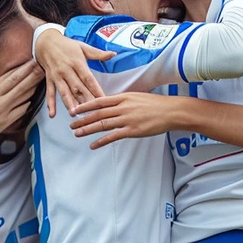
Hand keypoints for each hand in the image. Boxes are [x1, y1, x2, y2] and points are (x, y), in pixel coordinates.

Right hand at [0, 60, 43, 149]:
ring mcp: (1, 112)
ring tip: (40, 79)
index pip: (8, 76)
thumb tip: (0, 84)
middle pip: (18, 83)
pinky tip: (30, 99)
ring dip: (32, 87)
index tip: (30, 62)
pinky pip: (20, 111)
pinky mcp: (3, 124)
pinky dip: (26, 104)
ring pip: (22, 96)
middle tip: (41, 66)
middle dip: (31, 74)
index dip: (21, 69)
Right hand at [36, 31, 114, 117]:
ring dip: (68, 103)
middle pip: (77, 88)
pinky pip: (50, 93)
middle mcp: (66, 70)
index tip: (103, 99)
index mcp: (77, 62)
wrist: (46, 41)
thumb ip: (98, 53)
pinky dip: (50, 104)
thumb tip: (113, 54)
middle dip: (84, 100)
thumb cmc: (66, 45)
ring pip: (64, 92)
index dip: (96, 89)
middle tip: (92, 111)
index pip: (88, 79)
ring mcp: (57, 76)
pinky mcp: (49, 80)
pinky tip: (52, 113)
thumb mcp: (82, 46)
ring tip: (74, 113)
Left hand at [69, 93, 184, 148]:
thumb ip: (123, 101)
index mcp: (123, 97)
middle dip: (82, 119)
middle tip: (71, 124)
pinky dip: (101, 141)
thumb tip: (111, 105)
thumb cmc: (156, 104)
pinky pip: (112, 136)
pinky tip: (93, 145)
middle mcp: (122, 107)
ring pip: (102, 124)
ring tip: (77, 133)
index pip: (99, 101)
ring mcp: (127, 119)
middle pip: (97, 113)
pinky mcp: (132, 130)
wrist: (171, 111)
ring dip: (87, 129)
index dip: (85, 106)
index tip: (75, 109)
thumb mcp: (137, 97)